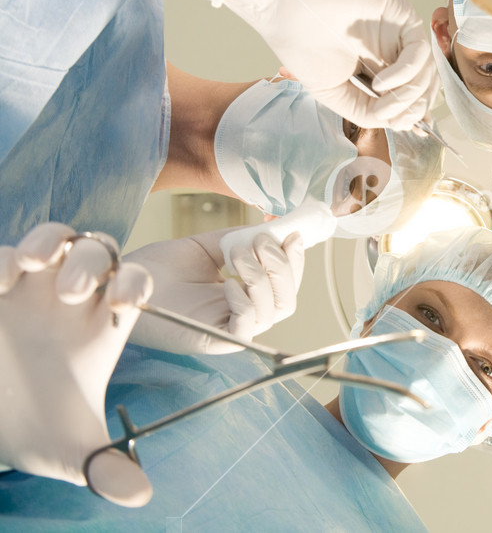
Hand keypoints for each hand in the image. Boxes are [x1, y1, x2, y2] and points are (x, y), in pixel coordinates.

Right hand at [0, 224, 152, 506]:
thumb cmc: (33, 428)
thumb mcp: (69, 450)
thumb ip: (105, 467)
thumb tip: (139, 496)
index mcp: (101, 326)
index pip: (135, 284)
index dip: (136, 285)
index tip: (123, 306)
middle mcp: (70, 299)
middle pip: (100, 252)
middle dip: (93, 262)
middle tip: (74, 293)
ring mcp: (27, 288)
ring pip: (54, 238)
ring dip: (48, 241)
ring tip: (31, 265)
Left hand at [125, 229, 304, 353]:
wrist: (124, 279)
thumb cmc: (158, 269)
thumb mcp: (208, 246)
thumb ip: (241, 239)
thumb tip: (275, 223)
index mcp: (244, 296)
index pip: (286, 285)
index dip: (294, 260)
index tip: (292, 233)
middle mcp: (242, 316)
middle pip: (287, 301)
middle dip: (282, 266)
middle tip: (258, 241)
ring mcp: (229, 330)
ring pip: (274, 311)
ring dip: (261, 276)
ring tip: (235, 256)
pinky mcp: (213, 340)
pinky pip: (248, 327)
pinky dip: (246, 302)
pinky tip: (225, 284)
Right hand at [212, 0, 435, 129]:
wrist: (282, 7)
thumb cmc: (301, 43)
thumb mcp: (335, 93)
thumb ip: (365, 111)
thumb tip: (394, 122)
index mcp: (378, 65)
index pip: (410, 92)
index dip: (412, 113)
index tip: (402, 127)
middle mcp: (392, 47)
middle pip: (424, 84)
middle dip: (412, 109)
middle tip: (393, 119)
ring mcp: (397, 30)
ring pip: (426, 71)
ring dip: (408, 97)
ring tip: (382, 105)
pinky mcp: (400, 12)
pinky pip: (418, 51)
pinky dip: (405, 75)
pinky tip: (381, 84)